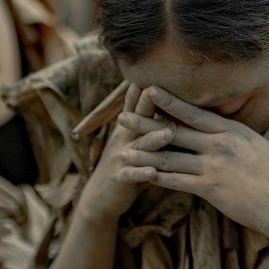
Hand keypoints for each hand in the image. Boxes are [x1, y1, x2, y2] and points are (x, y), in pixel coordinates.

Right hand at [78, 83, 171, 223]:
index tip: (156, 72)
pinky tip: (153, 172)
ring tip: (168, 133)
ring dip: (154, 139)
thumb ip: (146, 121)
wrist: (100, 196)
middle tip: (158, 91)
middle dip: (147, 105)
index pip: (137, 106)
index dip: (144, 90)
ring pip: (139, 147)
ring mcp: (121, 158)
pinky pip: (132, 175)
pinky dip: (142, 173)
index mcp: (129, 128)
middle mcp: (124, 139)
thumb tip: (164, 99)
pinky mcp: (120, 178)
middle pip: (137, 120)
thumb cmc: (125, 163)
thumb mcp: (132, 139)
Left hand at [113, 87, 268, 242]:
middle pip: (174, 131)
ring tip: (123, 149)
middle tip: (122, 116)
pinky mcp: (208, 189)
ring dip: (143, 153)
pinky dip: (156, 177)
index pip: (194, 112)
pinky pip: (175, 181)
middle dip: (145, 123)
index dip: (169, 101)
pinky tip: (140, 173)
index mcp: (232, 131)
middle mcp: (219, 145)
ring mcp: (212, 167)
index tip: (148, 90)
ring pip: (169, 156)